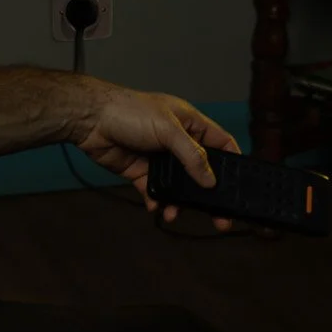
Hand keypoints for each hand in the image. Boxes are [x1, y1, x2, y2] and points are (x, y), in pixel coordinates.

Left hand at [75, 85, 236, 229]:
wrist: (90, 119)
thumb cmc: (130, 112)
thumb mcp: (168, 130)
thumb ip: (192, 156)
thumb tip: (211, 181)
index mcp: (190, 123)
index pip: (220, 143)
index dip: (232, 161)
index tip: (242, 185)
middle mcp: (177, 141)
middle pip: (201, 170)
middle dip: (209, 194)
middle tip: (220, 219)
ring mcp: (158, 157)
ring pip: (178, 185)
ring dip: (180, 201)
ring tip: (177, 215)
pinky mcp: (140, 171)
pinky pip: (155, 191)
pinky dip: (158, 201)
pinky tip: (156, 208)